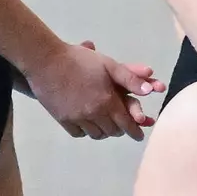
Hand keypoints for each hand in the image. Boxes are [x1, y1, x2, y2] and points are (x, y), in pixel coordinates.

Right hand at [23, 41, 165, 140]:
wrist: (46, 61)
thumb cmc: (80, 60)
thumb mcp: (109, 64)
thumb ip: (130, 78)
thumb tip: (150, 91)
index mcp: (107, 101)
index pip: (126, 124)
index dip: (135, 131)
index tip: (139, 136)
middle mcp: (94, 114)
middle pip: (112, 131)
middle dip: (120, 129)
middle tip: (122, 125)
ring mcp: (77, 118)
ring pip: (96, 134)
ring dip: (104, 131)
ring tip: (106, 124)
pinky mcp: (62, 120)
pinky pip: (79, 133)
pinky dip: (86, 131)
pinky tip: (88, 124)